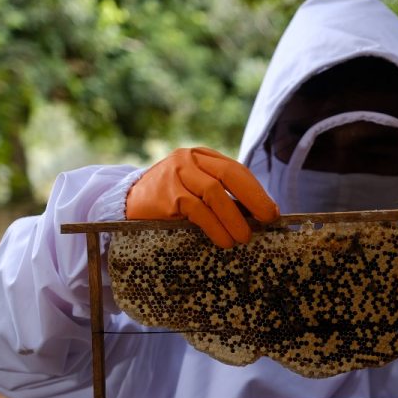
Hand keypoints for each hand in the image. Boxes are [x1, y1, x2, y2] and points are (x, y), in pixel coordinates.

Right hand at [126, 146, 278, 247]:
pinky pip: (197, 210)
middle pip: (229, 174)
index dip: (256, 191)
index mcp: (201, 156)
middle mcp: (189, 159)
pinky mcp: (166, 194)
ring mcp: (176, 174)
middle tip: (268, 219)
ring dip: (234, 218)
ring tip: (244, 238)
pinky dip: (215, 227)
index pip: (235, 169)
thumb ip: (221, 196)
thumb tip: (258, 217)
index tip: (272, 212)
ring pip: (214, 192)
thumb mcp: (195, 191)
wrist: (126, 203)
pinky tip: (224, 241)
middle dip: (253, 198)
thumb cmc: (168, 202)